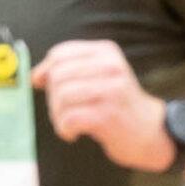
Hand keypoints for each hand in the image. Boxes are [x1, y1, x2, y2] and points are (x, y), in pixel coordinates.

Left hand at [32, 39, 171, 172]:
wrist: (150, 131)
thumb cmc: (116, 104)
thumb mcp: (99, 76)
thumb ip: (70, 70)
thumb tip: (34, 75)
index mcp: (106, 52)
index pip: (60, 53)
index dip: (44, 70)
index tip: (40, 83)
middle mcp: (111, 67)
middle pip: (58, 76)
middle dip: (52, 97)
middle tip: (63, 111)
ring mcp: (112, 91)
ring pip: (61, 97)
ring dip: (58, 116)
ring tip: (70, 123)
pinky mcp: (108, 115)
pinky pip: (69, 118)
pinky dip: (64, 129)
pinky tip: (74, 133)